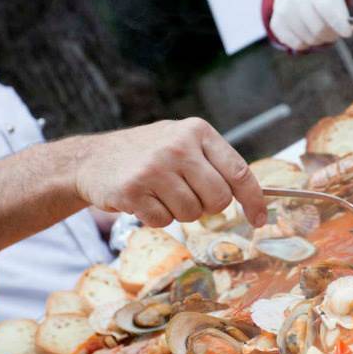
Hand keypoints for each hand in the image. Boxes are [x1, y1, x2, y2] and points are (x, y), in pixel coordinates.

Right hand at [73, 118, 266, 227]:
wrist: (92, 158)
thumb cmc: (147, 153)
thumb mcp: (182, 142)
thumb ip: (214, 162)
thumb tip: (253, 195)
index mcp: (197, 131)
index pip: (238, 171)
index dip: (254, 199)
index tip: (260, 219)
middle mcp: (178, 146)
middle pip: (218, 199)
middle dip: (207, 207)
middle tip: (187, 195)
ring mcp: (154, 168)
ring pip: (192, 214)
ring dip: (178, 212)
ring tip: (159, 193)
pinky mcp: (132, 190)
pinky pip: (164, 222)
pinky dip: (156, 218)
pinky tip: (143, 200)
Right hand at [269, 0, 352, 50]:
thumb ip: (342, 13)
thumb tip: (348, 30)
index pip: (327, 10)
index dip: (339, 24)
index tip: (347, 33)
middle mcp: (296, 0)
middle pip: (319, 29)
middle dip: (330, 36)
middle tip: (333, 35)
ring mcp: (283, 12)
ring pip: (308, 39)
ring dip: (318, 40)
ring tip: (319, 32)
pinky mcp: (276, 24)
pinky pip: (296, 45)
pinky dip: (305, 44)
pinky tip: (306, 34)